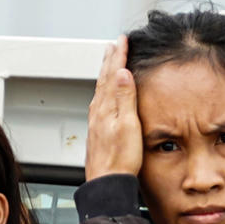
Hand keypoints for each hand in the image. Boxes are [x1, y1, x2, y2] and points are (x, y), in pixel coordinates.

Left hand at [84, 39, 141, 181]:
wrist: (108, 183)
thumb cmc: (119, 160)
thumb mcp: (127, 125)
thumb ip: (124, 98)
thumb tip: (122, 72)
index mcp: (105, 107)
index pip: (113, 74)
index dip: (119, 55)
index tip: (123, 40)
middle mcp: (98, 112)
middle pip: (104, 78)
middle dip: (110, 60)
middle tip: (115, 44)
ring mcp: (97, 121)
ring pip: (101, 89)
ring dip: (106, 73)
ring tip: (110, 63)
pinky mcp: (98, 131)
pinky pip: (101, 101)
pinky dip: (104, 90)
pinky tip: (105, 94)